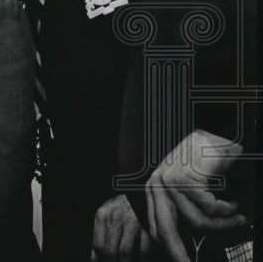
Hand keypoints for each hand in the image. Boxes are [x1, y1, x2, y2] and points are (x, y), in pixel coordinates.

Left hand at [90, 194, 150, 260]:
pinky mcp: (148, 228)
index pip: (98, 245)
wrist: (141, 192)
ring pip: (125, 252)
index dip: (101, 260)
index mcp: (103, 216)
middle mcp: (116, 219)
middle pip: (110, 250)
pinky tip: (138, 261)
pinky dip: (141, 260)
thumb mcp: (106, 216)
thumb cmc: (121, 208)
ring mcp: (132, 223)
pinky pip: (143, 251)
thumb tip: (95, 259)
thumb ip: (100, 236)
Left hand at [145, 129, 246, 261]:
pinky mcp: (187, 179)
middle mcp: (157, 186)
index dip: (168, 247)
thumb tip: (187, 241)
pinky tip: (234, 203)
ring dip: (223, 224)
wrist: (214, 139)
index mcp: (155, 191)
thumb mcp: (188, 191)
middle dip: (179, 252)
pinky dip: (228, 210)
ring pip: (198, 222)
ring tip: (235, 217)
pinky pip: (211, 209)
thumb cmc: (203, 163)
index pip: (156, 227)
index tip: (181, 261)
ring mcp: (170, 182)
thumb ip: (183, 212)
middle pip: (166, 230)